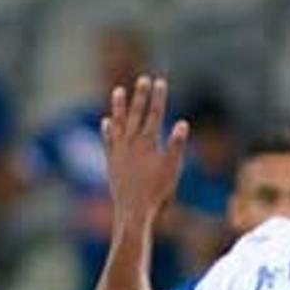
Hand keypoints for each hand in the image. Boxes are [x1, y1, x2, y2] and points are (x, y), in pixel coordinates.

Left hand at [101, 76, 186, 224]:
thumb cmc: (157, 193)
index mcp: (148, 142)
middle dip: (141, 95)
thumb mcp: (173, 170)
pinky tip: (107, 121)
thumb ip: (176, 146)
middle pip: (137, 114)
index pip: (155, 114)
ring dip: (119, 106)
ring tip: (118, 91)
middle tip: (143, 79)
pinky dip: (108, 129)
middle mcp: (131, 142)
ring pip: (119, 122)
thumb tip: (182, 124)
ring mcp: (119, 150)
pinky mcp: (112, 160)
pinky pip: (108, 139)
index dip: (158, 97)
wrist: (132, 210)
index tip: (160, 82)